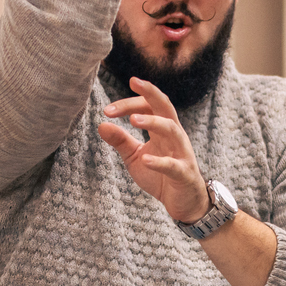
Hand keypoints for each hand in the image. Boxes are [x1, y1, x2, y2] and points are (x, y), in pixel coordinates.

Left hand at [99, 77, 207, 221]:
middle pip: (165, 106)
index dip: (128, 103)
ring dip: (153, 121)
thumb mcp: (135, 157)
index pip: (148, 105)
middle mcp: (174, 136)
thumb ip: (120, 141)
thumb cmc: (160, 176)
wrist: (184, 203)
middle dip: (150, 93)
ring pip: (172, 130)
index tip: (106, 110)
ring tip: (133, 120)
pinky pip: (173, 165)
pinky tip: (145, 160)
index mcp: (162, 129)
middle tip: (132, 82)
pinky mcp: (184, 174)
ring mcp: (181, 153)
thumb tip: (101, 124)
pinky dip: (159, 161)